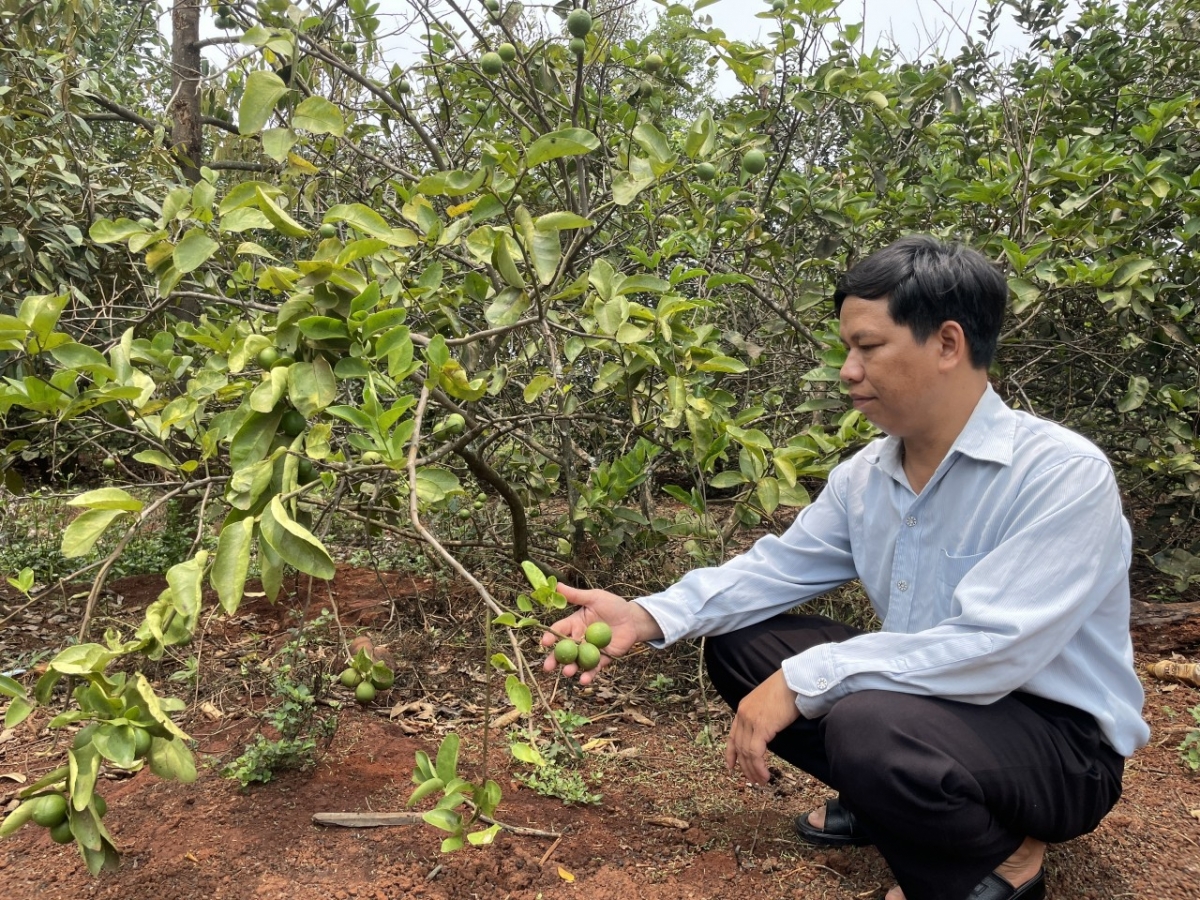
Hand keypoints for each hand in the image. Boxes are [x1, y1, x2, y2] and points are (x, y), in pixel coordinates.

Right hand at [540, 583, 661, 683]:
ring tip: (568, 672)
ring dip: (571, 668)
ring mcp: (590, 650)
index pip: (559, 631)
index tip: (545, 642)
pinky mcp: (603, 658)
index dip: (551, 636)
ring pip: (577, 662)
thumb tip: (556, 585)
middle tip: (547, 667)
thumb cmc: (613, 605)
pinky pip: (594, 668)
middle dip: (555, 659)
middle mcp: (579, 639)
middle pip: (564, 651)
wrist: (633, 618)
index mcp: (575, 624)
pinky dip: (588, 675)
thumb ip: (576, 596)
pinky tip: (583, 680)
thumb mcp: (594, 598)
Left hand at [724, 670, 800, 783]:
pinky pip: (755, 752)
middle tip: (752, 779)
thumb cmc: (787, 690)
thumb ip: (762, 717)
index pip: (732, 735)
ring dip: (753, 770)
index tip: (731, 766)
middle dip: (745, 766)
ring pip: (746, 752)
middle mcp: (743, 714)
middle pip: (739, 746)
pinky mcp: (761, 727)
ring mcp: (750, 720)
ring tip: (761, 781)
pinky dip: (758, 766)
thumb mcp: (768, 703)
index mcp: (743, 708)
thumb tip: (766, 732)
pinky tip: (765, 775)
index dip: (731, 752)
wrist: (795, 681)